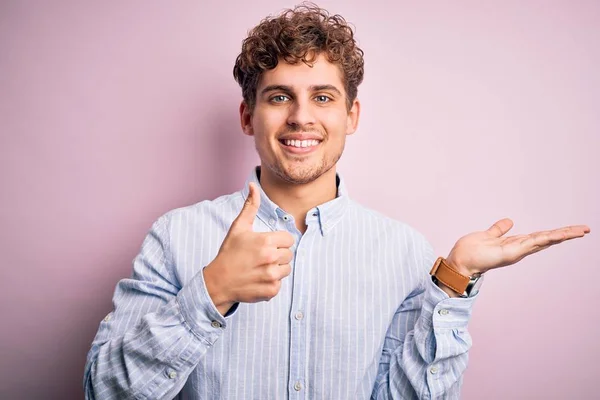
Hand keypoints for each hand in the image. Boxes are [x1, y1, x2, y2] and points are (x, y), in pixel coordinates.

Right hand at [203, 182, 294, 314]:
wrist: (218, 281)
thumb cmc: (229, 253)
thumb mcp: (238, 227)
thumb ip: (250, 206)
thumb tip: (253, 185)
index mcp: (266, 241)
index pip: (289, 239)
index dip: (278, 241)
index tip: (266, 245)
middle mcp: (271, 259)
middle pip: (289, 254)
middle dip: (278, 255)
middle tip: (261, 257)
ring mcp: (271, 276)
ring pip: (286, 269)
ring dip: (276, 269)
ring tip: (260, 268)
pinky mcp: (271, 291)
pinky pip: (280, 284)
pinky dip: (271, 283)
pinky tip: (258, 279)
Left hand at [446, 218, 590, 276]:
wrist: (460, 261)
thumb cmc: (471, 251)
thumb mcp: (489, 235)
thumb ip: (499, 229)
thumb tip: (509, 221)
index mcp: (515, 244)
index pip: (539, 236)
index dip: (555, 233)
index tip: (570, 229)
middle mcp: (519, 249)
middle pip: (547, 239)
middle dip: (566, 234)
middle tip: (585, 229)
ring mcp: (517, 251)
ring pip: (545, 240)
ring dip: (563, 235)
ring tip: (581, 230)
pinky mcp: (512, 252)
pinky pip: (532, 243)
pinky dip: (547, 238)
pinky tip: (560, 235)